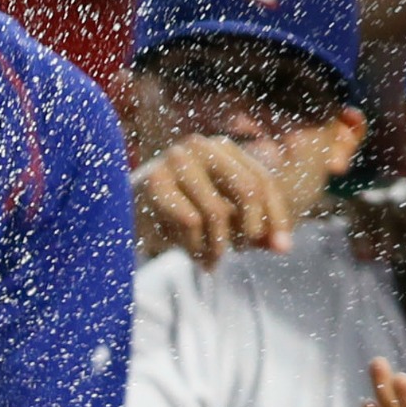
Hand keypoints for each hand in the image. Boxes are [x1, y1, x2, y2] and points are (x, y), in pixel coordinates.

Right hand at [132, 136, 299, 265]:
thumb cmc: (177, 216)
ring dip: (218, 247)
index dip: (277, 217)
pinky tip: (191, 253)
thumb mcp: (222, 222)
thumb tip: (282, 247)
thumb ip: (254, 230)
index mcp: (223, 149)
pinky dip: (195, 246)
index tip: (282, 248)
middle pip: (248, 189)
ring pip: (218, 212)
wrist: (123, 216)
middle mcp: (201, 146)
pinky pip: (190, 221)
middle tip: (239, 251)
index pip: (263, 181)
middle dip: (249, 230)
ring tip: (210, 260)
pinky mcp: (154, 180)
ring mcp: (175, 159)